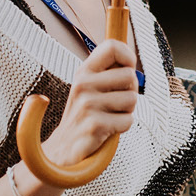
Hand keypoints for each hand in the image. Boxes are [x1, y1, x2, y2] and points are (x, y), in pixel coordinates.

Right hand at [42, 38, 136, 168]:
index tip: (126, 70)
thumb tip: (131, 57)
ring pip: (132, 99)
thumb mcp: (90, 86)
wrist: (63, 149)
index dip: (128, 56)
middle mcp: (83, 84)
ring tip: (107, 116)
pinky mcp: (94, 125)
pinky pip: (128, 121)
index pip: (112, 46)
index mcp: (84, 71)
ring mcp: (87, 105)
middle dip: (129, 92)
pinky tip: (106, 130)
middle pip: (130, 75)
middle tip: (113, 104)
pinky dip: (122, 128)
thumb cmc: (86, 114)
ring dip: (126, 112)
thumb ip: (108, 70)